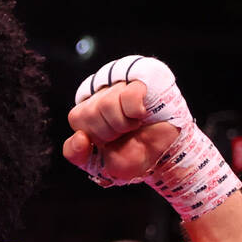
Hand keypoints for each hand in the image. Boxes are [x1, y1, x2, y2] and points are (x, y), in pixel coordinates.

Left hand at [63, 81, 177, 183]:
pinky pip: (127, 95)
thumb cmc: (134, 153)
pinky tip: (141, 114)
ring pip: (106, 105)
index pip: (76, 119)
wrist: (166, 152)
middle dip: (109, 133)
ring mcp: (119, 84)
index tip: (105, 145)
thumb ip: (78, 155)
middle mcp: (100, 95)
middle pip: (88, 114)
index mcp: (87, 115)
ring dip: (124, 124)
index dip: (91, 138)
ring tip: (135, 125)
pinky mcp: (140, 77)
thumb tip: (79, 137)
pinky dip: (135, 111)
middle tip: (125, 134)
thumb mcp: (102, 164)